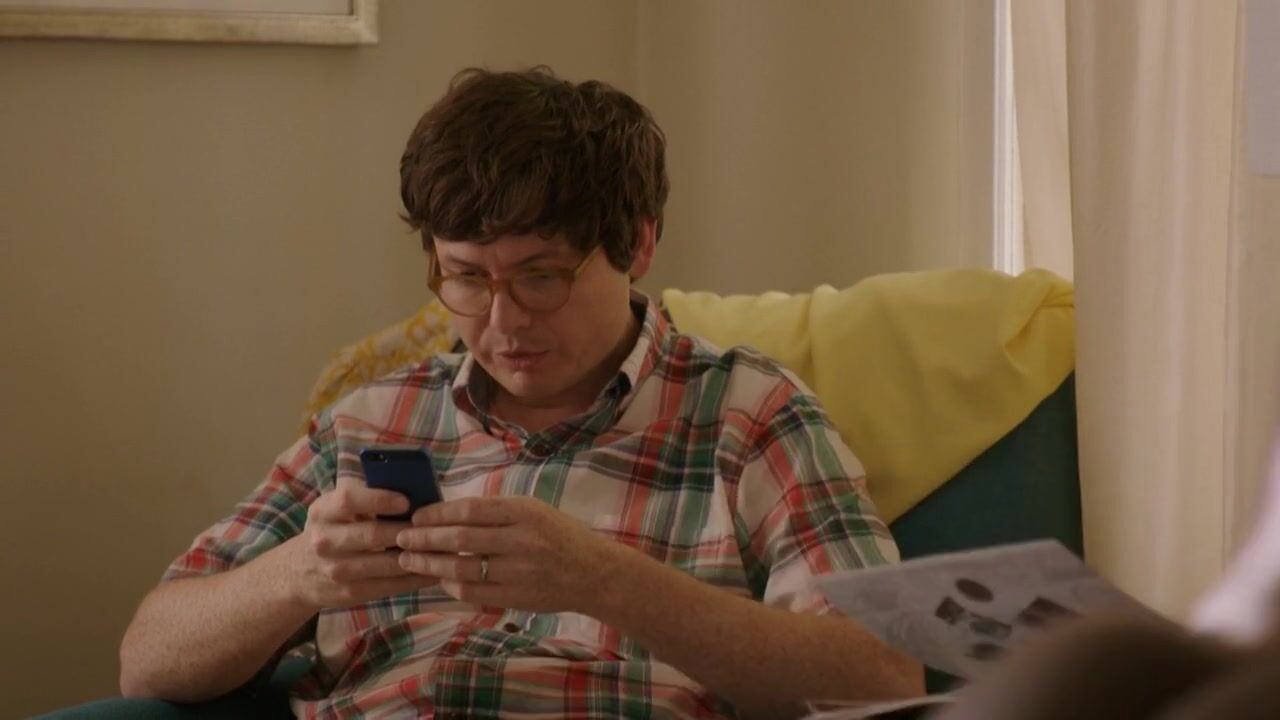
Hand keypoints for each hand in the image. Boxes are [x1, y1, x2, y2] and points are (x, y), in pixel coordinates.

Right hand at [284, 477, 438, 611]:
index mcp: (323, 511)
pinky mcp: (349, 593)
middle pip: (372, 535)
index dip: (379, 499)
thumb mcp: (336, 509)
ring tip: (444, 549)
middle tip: (437, 527)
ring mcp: (335, 571)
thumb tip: (414, 488)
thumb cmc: (333, 529)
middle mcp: (324, 541)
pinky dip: (414, 579)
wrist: (299, 572)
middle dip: (407, 532)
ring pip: (385, 565)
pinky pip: (389, 586)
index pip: (348, 500)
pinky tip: (434, 571)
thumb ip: (366, 496)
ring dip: (418, 557)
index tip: (407, 500)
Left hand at [395, 496, 622, 612]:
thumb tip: (448, 513)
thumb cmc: (561, 536)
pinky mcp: (516, 597)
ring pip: (462, 568)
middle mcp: (521, 540)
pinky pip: (474, 592)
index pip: (470, 510)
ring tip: (408, 559)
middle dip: (425, 538)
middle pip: (460, 539)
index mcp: (524, 512)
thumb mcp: (534, 510)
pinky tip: (438, 578)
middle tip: (401, 537)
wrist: (594, 573)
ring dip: (430, 563)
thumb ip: (497, 512)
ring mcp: (518, 572)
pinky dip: (451, 585)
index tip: (417, 516)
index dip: (438, 514)